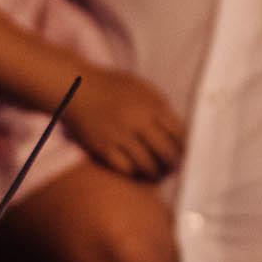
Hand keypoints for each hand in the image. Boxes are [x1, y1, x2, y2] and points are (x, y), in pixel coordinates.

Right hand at [64, 67, 184, 179]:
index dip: (184, 147)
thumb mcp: (142, 86)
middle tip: (173, 169)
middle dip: (173, 164)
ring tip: (158, 175)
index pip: (178, 133)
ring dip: (155, 173)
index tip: (184, 154)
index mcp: (152, 105)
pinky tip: (137, 171)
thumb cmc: (112, 86)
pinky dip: (134, 173)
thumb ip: (160, 104)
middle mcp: (138, 121)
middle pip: (166, 152)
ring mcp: (120, 135)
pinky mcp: (103, 147)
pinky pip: (125, 168)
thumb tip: (177, 128)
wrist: (77, 87)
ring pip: (147, 164)